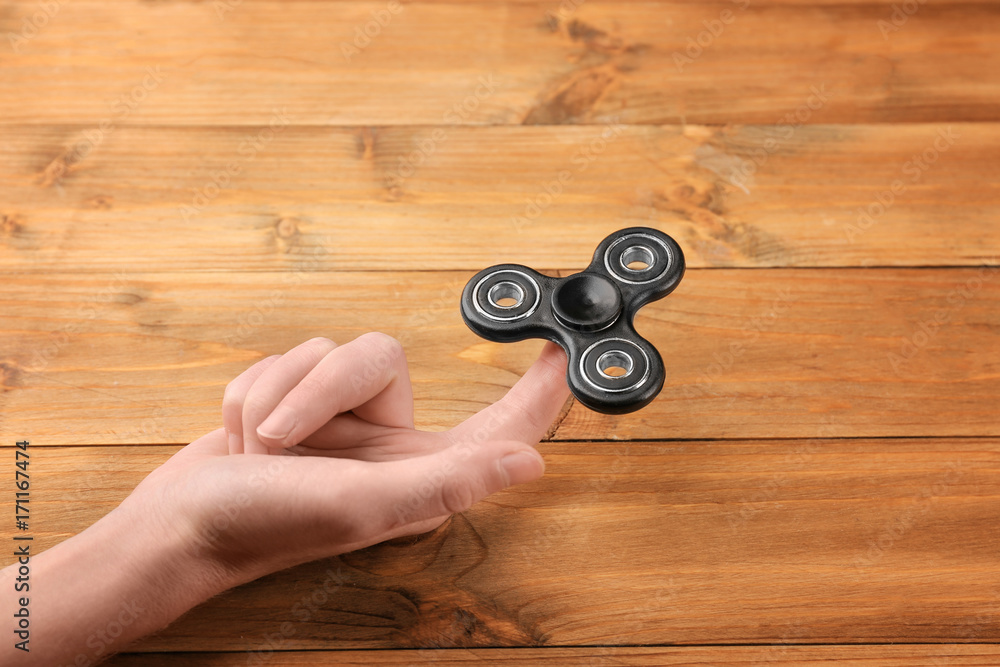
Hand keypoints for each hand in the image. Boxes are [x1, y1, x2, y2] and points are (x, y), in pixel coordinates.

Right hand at [123, 333, 570, 585]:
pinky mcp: (298, 406)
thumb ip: (445, 480)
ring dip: (276, 396)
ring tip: (258, 451)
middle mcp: (388, 443)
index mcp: (420, 472)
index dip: (538, 390)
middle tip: (279, 442)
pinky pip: (282, 359)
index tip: (566, 348)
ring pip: (323, 352)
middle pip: (379, 355)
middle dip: (316, 389)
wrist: (173, 527)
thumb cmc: (261, 526)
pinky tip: (242, 440)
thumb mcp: (359, 503)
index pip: (500, 425)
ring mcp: (341, 423)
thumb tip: (531, 462)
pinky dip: (251, 395)